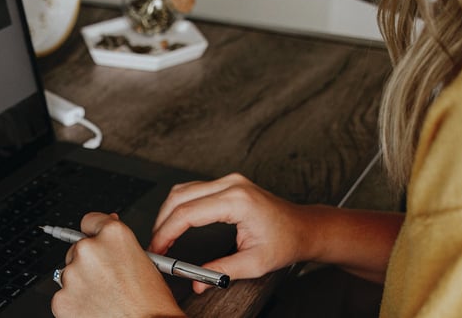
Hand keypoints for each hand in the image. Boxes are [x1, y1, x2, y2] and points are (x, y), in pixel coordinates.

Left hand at [51, 212, 183, 317]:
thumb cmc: (152, 305)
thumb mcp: (147, 263)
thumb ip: (121, 244)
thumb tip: (108, 231)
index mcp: (114, 235)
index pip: (90, 221)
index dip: (94, 232)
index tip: (95, 239)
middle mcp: (89, 250)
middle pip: (78, 249)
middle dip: (88, 263)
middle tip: (106, 280)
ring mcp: (72, 274)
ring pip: (69, 273)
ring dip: (81, 283)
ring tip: (104, 298)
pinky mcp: (61, 298)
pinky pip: (63, 296)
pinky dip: (75, 303)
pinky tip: (95, 309)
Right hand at [149, 173, 309, 293]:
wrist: (304, 228)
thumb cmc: (286, 241)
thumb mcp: (254, 263)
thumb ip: (222, 271)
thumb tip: (197, 281)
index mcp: (237, 201)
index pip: (188, 213)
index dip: (166, 232)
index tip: (158, 249)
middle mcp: (231, 184)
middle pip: (179, 197)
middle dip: (162, 223)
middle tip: (156, 246)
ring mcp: (229, 181)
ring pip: (183, 190)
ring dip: (168, 213)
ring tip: (163, 237)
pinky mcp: (227, 184)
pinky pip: (193, 189)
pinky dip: (179, 206)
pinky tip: (175, 223)